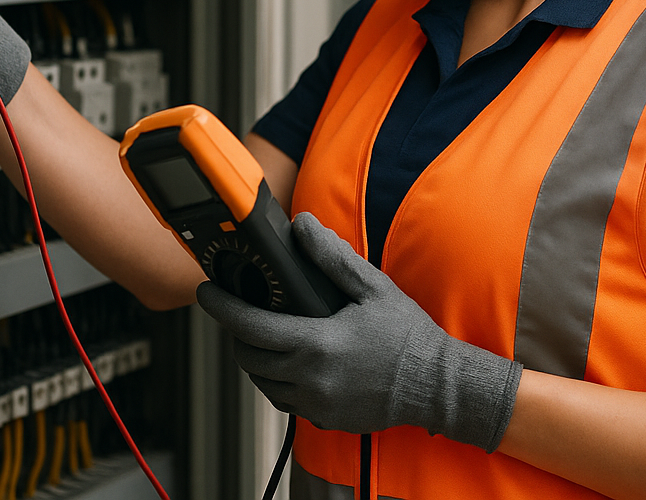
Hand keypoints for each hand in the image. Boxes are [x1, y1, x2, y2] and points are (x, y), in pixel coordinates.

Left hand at [197, 212, 520, 450]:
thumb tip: (303, 226)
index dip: (221, 307)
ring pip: (263, 384)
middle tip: (243, 312)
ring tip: (268, 336)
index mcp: (317, 344)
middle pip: (249, 357)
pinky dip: (280, 382)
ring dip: (258, 359)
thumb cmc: (410, 337)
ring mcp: (317, 404)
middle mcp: (310, 379)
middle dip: (238, 334)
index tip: (206, 292)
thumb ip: (332, 257)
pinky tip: (295, 363)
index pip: (250, 326)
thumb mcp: (373, 288)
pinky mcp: (326, 419)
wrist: (439, 385)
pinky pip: (286, 402)